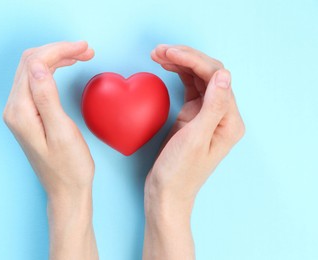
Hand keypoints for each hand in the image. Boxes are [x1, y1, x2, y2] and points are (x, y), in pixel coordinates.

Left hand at [3, 41, 97, 259]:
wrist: (66, 190)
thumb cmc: (69, 167)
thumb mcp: (62, 131)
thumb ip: (47, 97)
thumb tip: (38, 64)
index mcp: (21, 111)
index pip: (34, 64)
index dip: (58, 50)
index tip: (84, 48)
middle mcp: (14, 109)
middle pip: (30, 63)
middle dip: (58, 50)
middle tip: (86, 49)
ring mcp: (20, 112)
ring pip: (33, 70)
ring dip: (56, 58)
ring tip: (81, 54)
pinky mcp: (28, 115)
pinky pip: (36, 82)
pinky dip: (52, 70)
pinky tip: (66, 68)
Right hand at [143, 45, 244, 259]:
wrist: (166, 193)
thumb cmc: (179, 173)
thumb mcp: (194, 140)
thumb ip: (212, 107)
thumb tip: (223, 75)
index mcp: (228, 121)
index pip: (215, 78)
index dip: (193, 60)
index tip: (168, 54)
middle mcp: (222, 115)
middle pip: (208, 74)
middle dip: (185, 57)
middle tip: (160, 51)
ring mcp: (207, 115)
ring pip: (198, 78)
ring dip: (180, 63)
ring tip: (158, 55)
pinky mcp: (193, 117)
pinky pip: (189, 88)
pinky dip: (178, 75)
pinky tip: (166, 67)